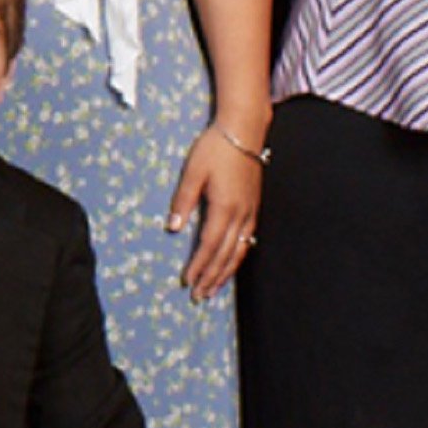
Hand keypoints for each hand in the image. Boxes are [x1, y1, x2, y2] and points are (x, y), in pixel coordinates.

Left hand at [167, 114, 265, 301]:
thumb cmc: (215, 148)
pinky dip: (238, 256)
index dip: (199, 266)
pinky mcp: (254, 206)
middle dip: (212, 277)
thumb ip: (183, 201)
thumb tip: (173, 228)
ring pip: (239, 250)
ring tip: (214, 288)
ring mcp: (250, 211)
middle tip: (199, 296)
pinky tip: (232, 262)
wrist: (244, 131)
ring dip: (226, 272)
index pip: (209, 245)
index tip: (188, 281)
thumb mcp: (193, 172)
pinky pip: (248, 238)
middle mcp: (240, 214)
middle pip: (226, 254)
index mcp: (224, 207)